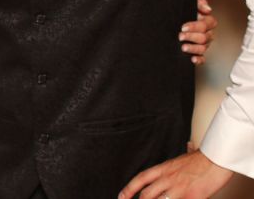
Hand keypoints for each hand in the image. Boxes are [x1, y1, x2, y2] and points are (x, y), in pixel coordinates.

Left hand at [118, 149, 232, 198]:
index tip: (121, 196)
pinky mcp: (191, 197)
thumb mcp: (183, 158)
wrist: (217, 160)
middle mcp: (168, 179)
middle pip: (147, 194)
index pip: (141, 178)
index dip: (128, 189)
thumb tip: (187, 146)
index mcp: (164, 169)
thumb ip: (179, 160)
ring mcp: (179, 189)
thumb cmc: (203, 159)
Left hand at [179, 0, 216, 65]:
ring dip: (193, 48)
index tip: (183, 26)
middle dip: (192, 37)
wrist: (171, 18)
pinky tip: (192, 59)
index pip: (208, 24)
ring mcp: (203, 43)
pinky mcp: (197, 52)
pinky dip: (199, 60)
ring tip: (183, 47)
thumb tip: (208, 9)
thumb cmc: (182, 10)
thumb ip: (198, 2)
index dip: (196, 26)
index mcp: (207, 21)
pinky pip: (202, 58)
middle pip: (205, 37)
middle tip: (180, 36)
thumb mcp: (189, 2)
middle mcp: (207, 33)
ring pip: (203, 48)